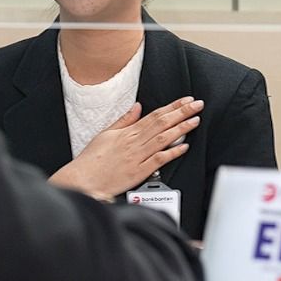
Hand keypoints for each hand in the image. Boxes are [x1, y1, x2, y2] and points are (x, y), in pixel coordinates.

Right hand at [50, 97, 202, 200]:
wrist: (83, 179)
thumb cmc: (92, 158)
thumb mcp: (106, 133)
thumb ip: (124, 120)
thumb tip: (137, 107)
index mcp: (127, 132)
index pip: (154, 115)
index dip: (172, 107)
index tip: (186, 101)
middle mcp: (134, 142)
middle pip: (162, 123)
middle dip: (182, 113)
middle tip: (197, 105)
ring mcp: (137, 157)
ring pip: (163, 139)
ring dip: (181, 129)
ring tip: (195, 120)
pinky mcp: (139, 172)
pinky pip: (158, 160)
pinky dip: (172, 152)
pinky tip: (184, 146)